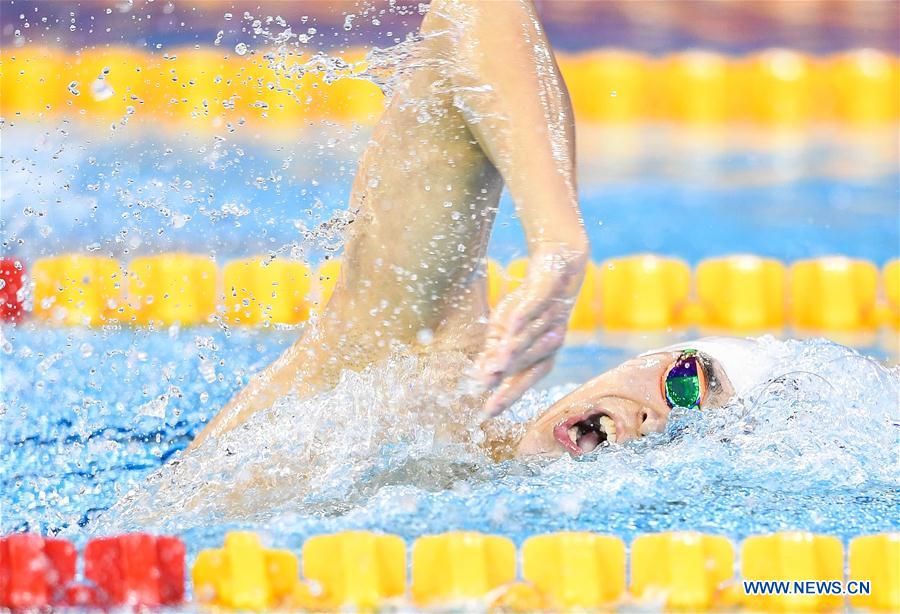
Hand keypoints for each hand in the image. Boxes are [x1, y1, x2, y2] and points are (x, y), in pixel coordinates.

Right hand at [476, 245, 586, 416]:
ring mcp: (549, 318)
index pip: (522, 381)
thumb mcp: (508, 332)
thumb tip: (478, 378)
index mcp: (540, 356)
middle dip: (505, 375)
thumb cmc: (529, 308)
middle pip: (525, 363)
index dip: (506, 396)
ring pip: (528, 338)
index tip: (487, 412)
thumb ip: (496, 354)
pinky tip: (509, 325)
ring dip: (512, 351)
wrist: (557, 267)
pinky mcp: (546, 293)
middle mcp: (550, 343)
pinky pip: (533, 307)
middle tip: (485, 387)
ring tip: (494, 364)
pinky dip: (522, 316)